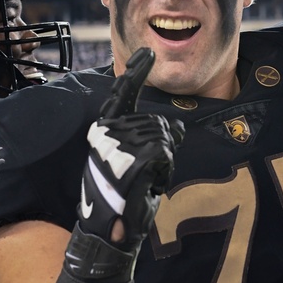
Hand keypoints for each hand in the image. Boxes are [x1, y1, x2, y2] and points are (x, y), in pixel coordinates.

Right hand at [68, 48, 183, 282]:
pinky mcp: (132, 158)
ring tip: (143, 182)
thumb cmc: (123, 196)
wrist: (110, 230)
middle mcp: (106, 131)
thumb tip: (178, 128)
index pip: (123, 92)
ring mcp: (118, 144)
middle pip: (159, 122)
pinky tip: (148, 186)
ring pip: (165, 138)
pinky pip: (166, 154)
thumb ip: (151, 139)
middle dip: (164, 148)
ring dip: (164, 164)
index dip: (137, 71)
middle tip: (145, 174)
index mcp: (104, 128)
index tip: (147, 52)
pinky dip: (164, 173)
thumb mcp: (136, 161)